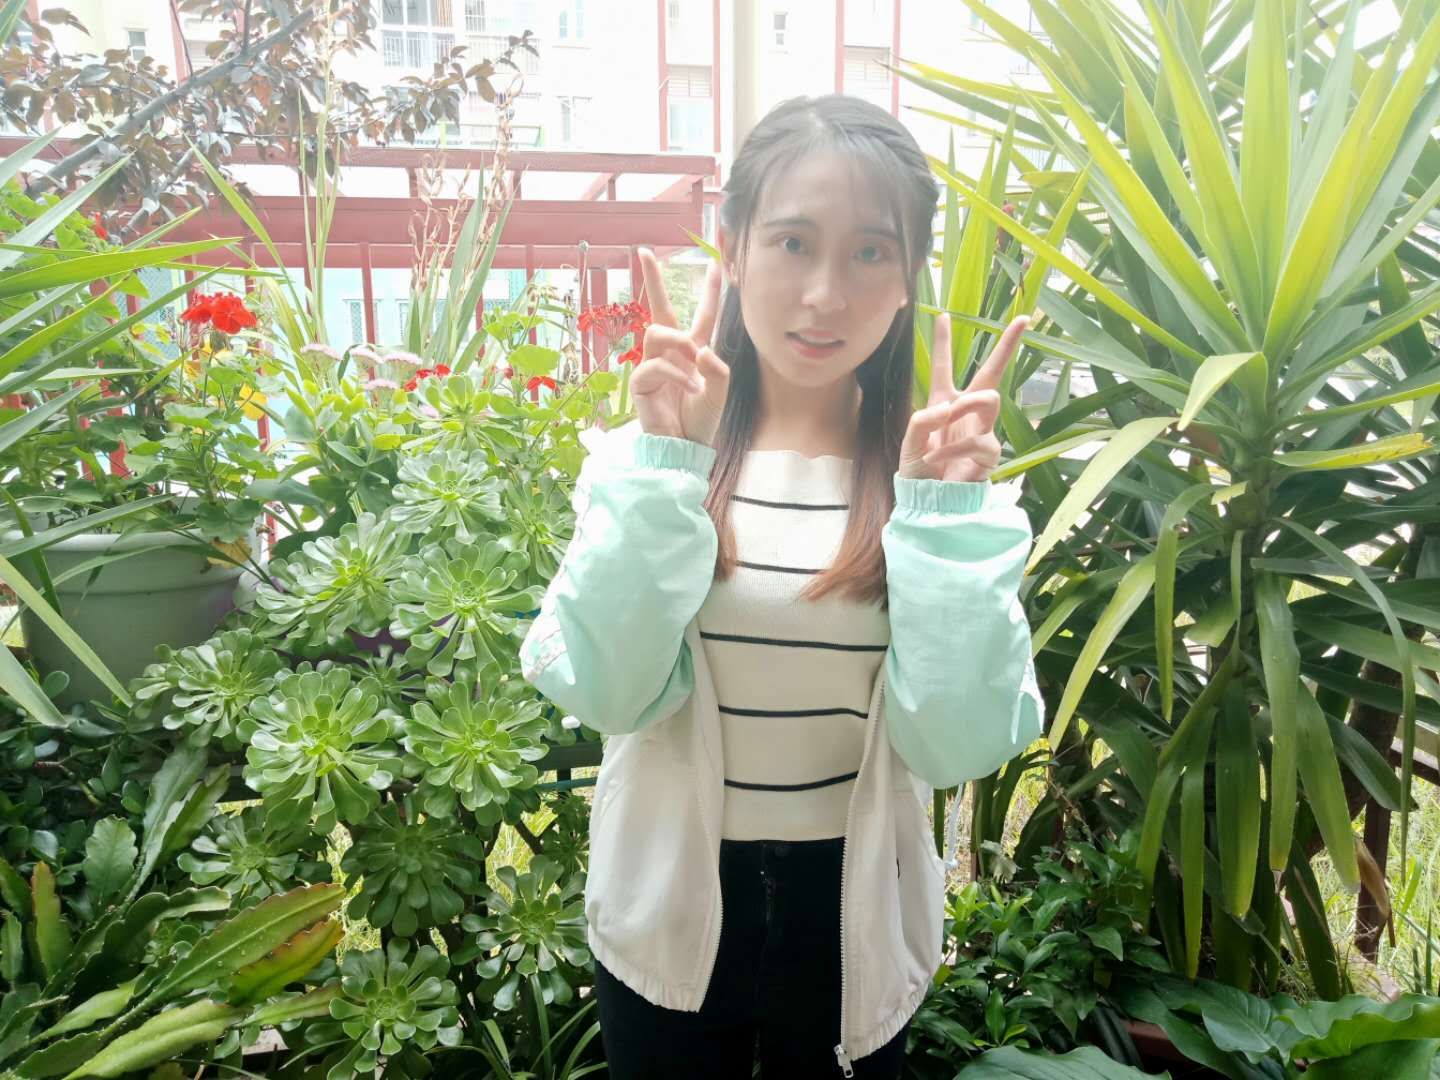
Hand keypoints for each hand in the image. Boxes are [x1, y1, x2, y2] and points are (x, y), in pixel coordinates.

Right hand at [630, 249, 730, 446]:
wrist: (684, 446)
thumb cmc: (700, 419)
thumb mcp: (719, 393)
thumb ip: (717, 370)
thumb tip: (699, 348)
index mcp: (694, 351)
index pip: (703, 315)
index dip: (710, 290)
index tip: (715, 262)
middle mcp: (671, 352)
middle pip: (660, 309)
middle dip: (653, 280)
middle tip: (644, 253)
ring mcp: (653, 364)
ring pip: (658, 332)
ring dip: (679, 345)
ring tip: (693, 368)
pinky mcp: (640, 381)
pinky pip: (655, 365)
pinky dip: (676, 375)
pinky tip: (690, 390)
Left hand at [898, 313, 1027, 482]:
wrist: (929, 500)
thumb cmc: (919, 469)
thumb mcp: (910, 439)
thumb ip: (922, 419)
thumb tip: (949, 408)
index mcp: (943, 402)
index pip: (944, 366)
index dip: (943, 341)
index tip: (944, 314)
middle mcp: (965, 410)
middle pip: (991, 372)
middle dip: (1007, 345)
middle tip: (1023, 320)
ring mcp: (981, 428)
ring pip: (988, 397)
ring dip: (966, 405)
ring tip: (947, 421)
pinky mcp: (990, 450)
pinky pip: (977, 438)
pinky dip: (953, 448)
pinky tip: (937, 459)